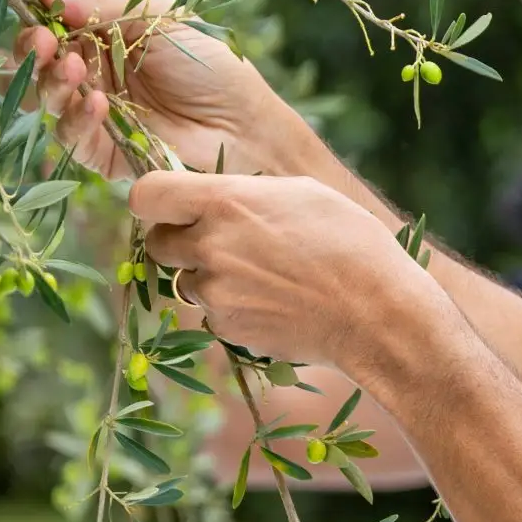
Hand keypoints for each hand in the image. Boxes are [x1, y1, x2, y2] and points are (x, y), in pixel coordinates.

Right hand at [18, 0, 312, 181]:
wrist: (243, 124)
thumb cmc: (209, 67)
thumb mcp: (161, 21)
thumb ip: (108, 7)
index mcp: (103, 40)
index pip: (53, 27)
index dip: (39, 19)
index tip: (39, 7)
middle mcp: (92, 76)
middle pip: (39, 65)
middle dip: (31, 51)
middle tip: (42, 41)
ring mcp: (94, 114)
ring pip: (46, 100)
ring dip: (50, 82)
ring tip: (72, 68)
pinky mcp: (103, 151)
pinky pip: (72, 136)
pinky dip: (76, 118)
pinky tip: (96, 102)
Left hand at [130, 170, 441, 371]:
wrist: (375, 312)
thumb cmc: (350, 241)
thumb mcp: (301, 193)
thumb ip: (245, 194)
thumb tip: (216, 202)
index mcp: (225, 202)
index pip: (146, 195)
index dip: (155, 198)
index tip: (173, 204)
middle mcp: (210, 246)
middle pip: (158, 243)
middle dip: (181, 241)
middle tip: (222, 242)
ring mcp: (215, 292)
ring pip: (187, 280)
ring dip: (210, 277)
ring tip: (263, 275)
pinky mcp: (227, 328)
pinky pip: (213, 314)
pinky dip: (233, 308)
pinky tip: (274, 302)